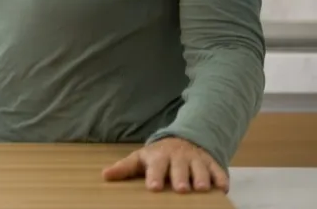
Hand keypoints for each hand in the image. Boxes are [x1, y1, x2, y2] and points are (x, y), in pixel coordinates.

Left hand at [102, 137, 228, 193]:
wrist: (183, 140)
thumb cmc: (158, 156)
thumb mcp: (140, 159)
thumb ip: (124, 168)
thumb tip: (104, 176)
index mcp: (159, 156)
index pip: (156, 166)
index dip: (155, 176)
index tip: (154, 187)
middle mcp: (178, 157)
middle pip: (179, 168)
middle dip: (180, 177)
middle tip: (181, 189)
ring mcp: (196, 159)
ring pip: (200, 168)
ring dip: (201, 178)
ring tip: (201, 189)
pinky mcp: (211, 163)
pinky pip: (218, 170)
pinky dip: (221, 178)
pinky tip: (223, 187)